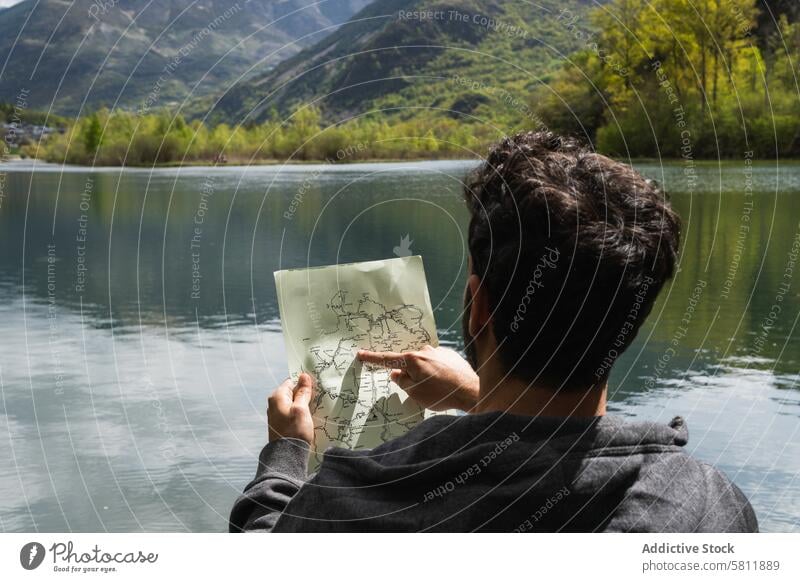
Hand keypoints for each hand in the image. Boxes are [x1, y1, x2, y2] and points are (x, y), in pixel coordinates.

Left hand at [267, 373, 314, 443]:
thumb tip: (303, 376)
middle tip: (317, 398)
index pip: (291, 382)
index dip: (303, 383)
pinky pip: (292, 412)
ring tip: (315, 408)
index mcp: (277, 397)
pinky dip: (300, 413)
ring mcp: (277, 414)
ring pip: (293, 403)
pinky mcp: (281, 424)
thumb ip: (302, 392)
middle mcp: (274, 404)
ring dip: (304, 404)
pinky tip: (309, 418)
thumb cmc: (294, 431)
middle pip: (292, 392)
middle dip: (304, 394)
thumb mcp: (301, 409)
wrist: (287, 455)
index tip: (315, 387)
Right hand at [357, 345, 478, 411]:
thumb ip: (401, 381)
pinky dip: (438, 373)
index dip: (372, 358)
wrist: (471, 391)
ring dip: (426, 375)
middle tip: (422, 390)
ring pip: (424, 364)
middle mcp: (424, 350)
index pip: (387, 359)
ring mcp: (438, 351)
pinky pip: (437, 364)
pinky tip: (446, 384)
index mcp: (412, 359)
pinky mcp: (450, 355)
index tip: (361, 354)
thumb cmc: (441, 394)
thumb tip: (396, 373)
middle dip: (410, 375)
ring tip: (438, 389)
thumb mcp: (414, 393)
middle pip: (408, 363)